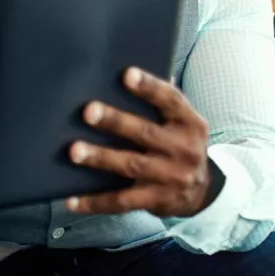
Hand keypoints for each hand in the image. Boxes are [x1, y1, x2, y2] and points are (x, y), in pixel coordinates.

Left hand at [66, 67, 211, 217]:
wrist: (203, 192)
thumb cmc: (180, 145)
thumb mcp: (182, 123)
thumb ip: (161, 103)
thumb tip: (129, 74)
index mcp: (190, 122)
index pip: (171, 100)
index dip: (149, 87)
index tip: (126, 74)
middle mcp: (184, 149)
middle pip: (146, 133)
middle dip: (115, 121)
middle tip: (88, 111)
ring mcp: (172, 177)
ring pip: (131, 166)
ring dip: (101, 158)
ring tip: (74, 151)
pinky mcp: (157, 200)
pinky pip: (123, 201)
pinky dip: (96, 201)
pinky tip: (71, 199)